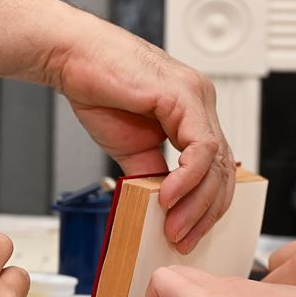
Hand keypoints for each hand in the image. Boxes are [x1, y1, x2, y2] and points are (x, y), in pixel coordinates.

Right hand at [52, 25, 234, 253]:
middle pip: (223, 169)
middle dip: (205, 212)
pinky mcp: (183, 97)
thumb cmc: (96, 88)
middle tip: (184, 238)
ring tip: (174, 225)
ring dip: (196, 202)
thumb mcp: (129, 145)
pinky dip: (187, 179)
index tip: (186, 232)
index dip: (205, 205)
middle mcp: (201, 102)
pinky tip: (168, 196)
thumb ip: (151, 172)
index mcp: (192, 113)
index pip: (216, 167)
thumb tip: (162, 206)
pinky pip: (200, 148)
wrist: (71, 58)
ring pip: (217, 162)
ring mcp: (196, 97)